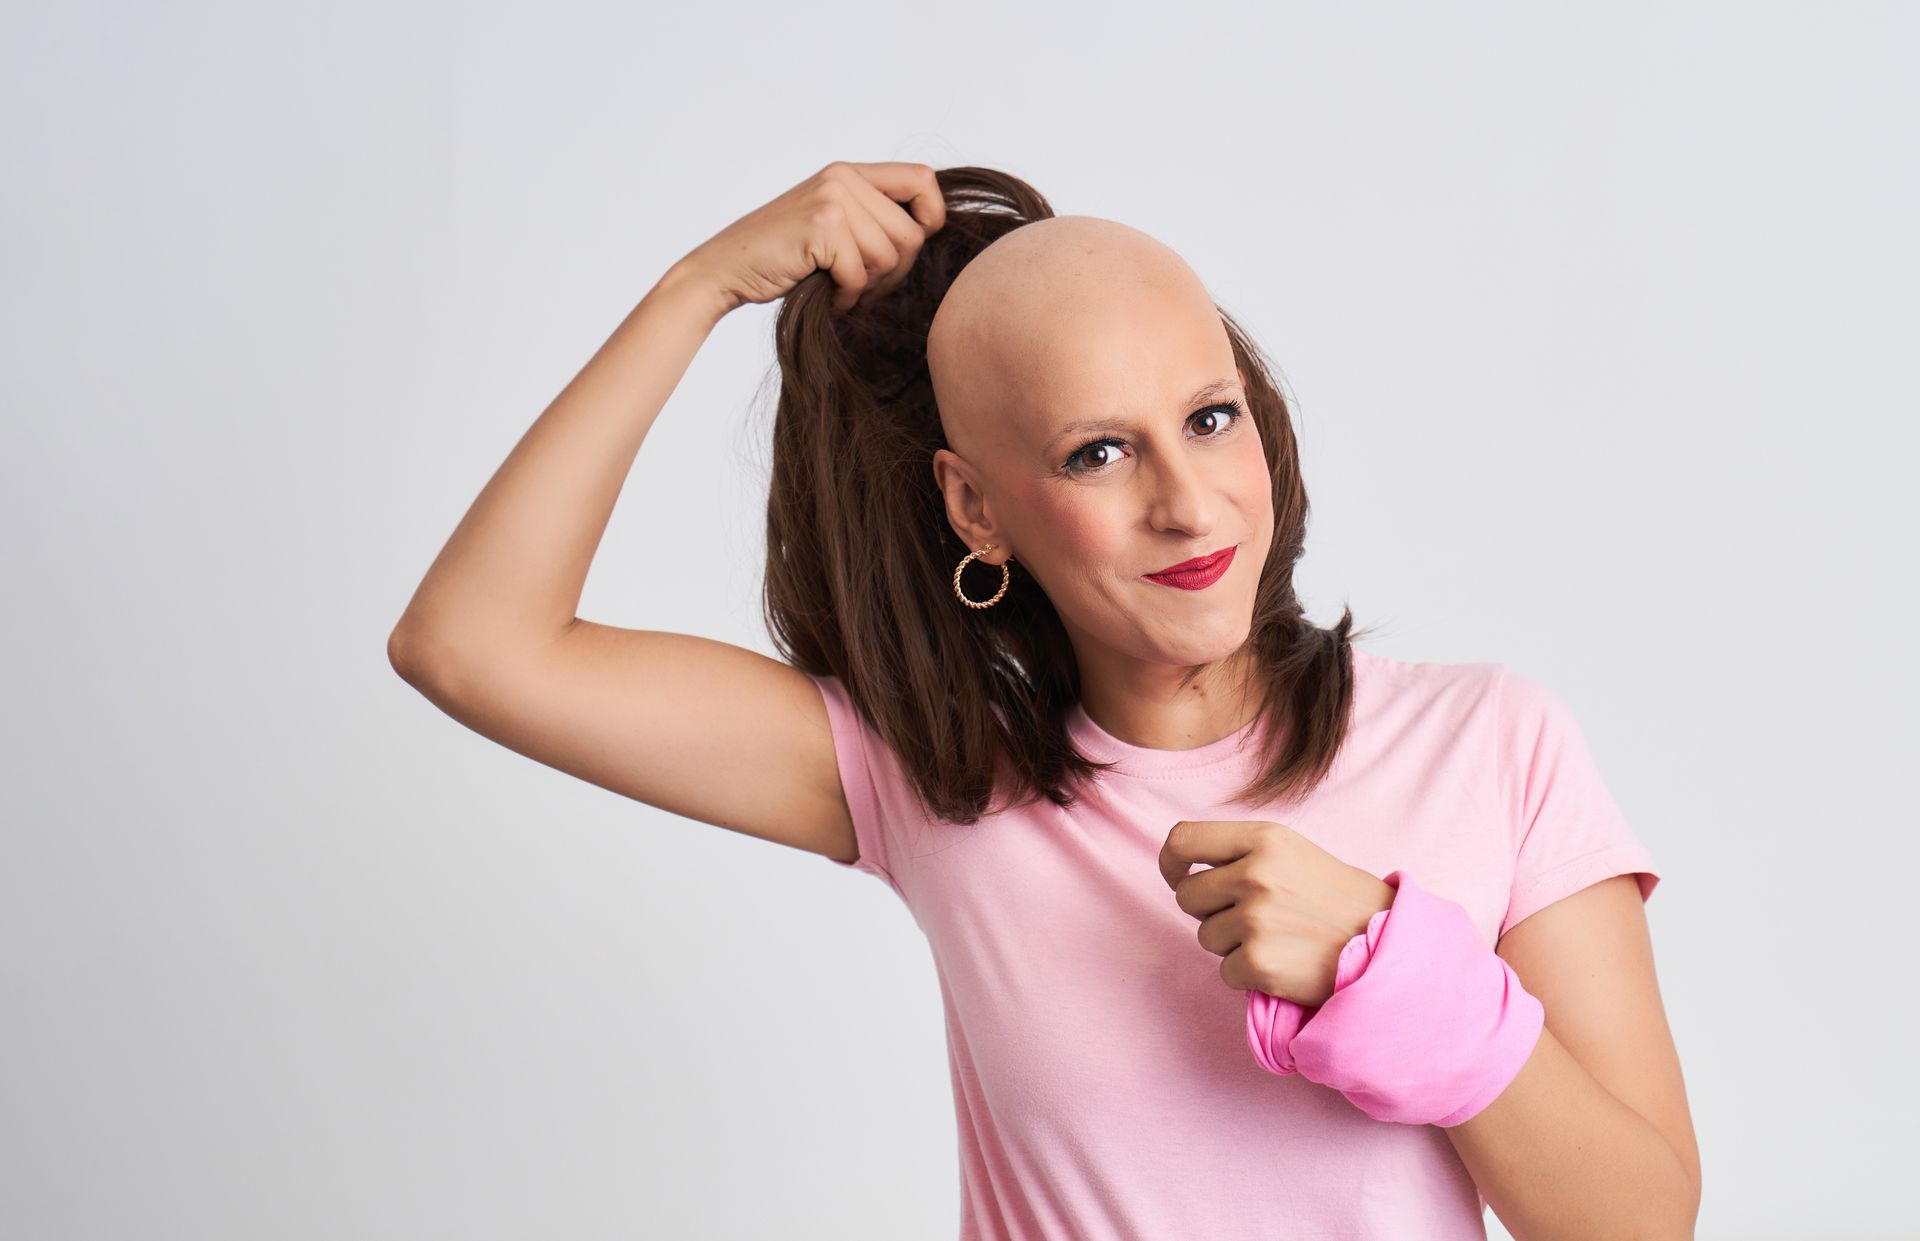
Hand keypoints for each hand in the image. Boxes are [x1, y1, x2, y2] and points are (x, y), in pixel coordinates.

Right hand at [676, 160, 945, 316]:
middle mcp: (842, 177)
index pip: (923, 179)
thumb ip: (872, 219)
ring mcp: (832, 200)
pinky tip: (825, 295)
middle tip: (860, 284)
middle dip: (893, 272)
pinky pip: (860, 275)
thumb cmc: (783, 258)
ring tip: (838, 287)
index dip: (931, 216)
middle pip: (912, 234)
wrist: (726, 269)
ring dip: (868, 287)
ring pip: (890, 257)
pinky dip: (846, 298)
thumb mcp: (832, 225)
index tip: (911, 247)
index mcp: (849, 172)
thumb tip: (931, 233)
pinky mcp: (822, 227)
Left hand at [1158, 820, 1395, 1008]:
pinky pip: (1225, 972)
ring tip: (1278, 941)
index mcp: (1264, 839)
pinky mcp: (1258, 962)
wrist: (1390, 946)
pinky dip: (1248, 976)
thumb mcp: (1295, 853)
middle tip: (1251, 920)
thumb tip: (1187, 869)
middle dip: (1210, 911)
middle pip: (1187, 896)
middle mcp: (1255, 874)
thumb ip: (1244, 854)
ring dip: (1232, 945)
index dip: (1171, 863)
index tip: (1178, 878)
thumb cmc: (1341, 902)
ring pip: (1205, 937)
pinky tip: (1284, 965)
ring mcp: (1255, 919)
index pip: (1183, 840)